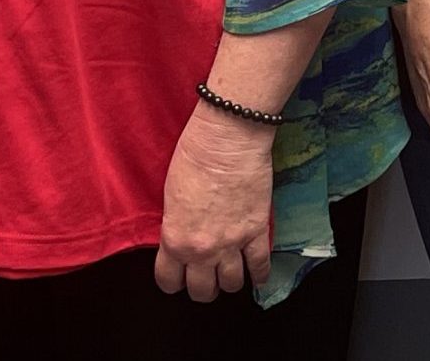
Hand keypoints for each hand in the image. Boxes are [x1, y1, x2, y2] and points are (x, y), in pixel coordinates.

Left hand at [154, 106, 274, 300]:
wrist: (227, 139)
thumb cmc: (194, 156)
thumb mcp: (171, 197)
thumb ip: (176, 225)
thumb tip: (183, 237)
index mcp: (175, 239)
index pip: (168, 281)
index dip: (173, 282)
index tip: (178, 277)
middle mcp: (202, 249)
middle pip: (202, 290)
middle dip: (203, 288)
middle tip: (206, 278)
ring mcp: (232, 243)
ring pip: (232, 284)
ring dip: (230, 282)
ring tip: (231, 275)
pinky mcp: (257, 232)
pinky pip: (260, 265)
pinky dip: (260, 275)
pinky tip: (258, 276)